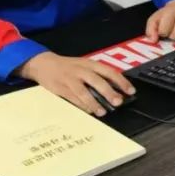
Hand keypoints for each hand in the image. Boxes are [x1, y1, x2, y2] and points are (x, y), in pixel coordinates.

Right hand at [16, 52, 134, 116]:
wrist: (43, 63)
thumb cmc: (68, 66)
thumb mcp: (84, 65)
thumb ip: (98, 75)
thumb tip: (116, 91)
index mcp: (89, 64)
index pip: (109, 71)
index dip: (121, 81)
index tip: (131, 91)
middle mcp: (81, 70)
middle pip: (97, 81)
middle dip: (109, 92)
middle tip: (118, 102)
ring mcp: (70, 79)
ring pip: (84, 91)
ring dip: (94, 103)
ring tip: (102, 112)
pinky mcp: (60, 89)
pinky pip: (72, 98)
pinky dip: (81, 106)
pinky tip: (88, 112)